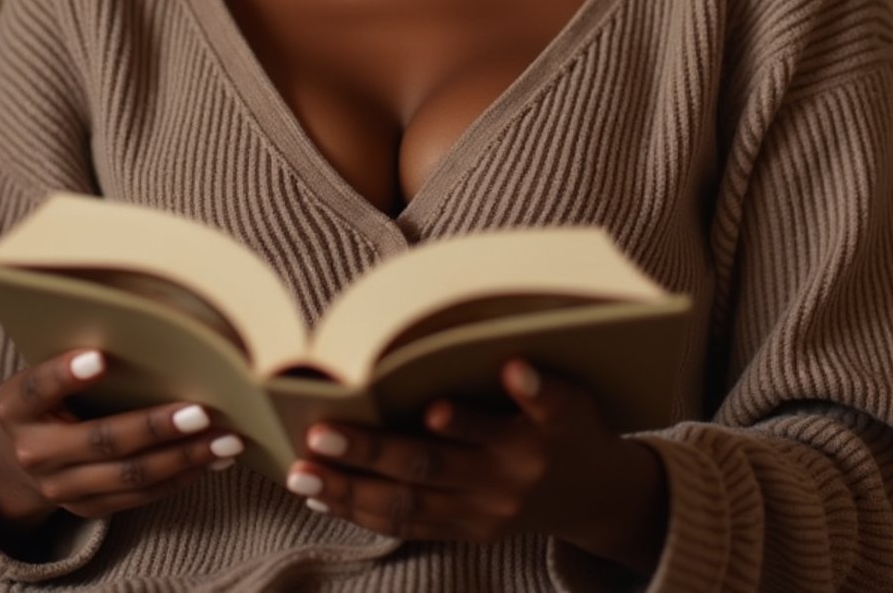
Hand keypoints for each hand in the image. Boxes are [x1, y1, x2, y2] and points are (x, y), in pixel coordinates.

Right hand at [0, 348, 244, 543]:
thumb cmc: (48, 395)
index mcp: (16, 407)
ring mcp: (60, 488)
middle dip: (154, 427)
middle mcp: (33, 453)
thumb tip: (153, 323)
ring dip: (183, 458)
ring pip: (128, 477)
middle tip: (201, 411)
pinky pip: (138, 497)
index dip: (66, 374)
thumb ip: (79, 353)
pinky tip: (212, 459)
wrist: (16, 458)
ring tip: (226, 440)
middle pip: (99, 440)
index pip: (38, 388)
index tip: (100, 356)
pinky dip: (179, 477)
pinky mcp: (86, 509)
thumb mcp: (43, 372)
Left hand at [287, 360, 666, 574]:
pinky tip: (320, 496)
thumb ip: (541, 386)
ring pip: (406, 507)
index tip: (433, 409)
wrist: (596, 499)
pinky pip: (406, 526)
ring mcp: (479, 515)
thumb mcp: (575, 400)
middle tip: (320, 434)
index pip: (491, 432)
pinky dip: (360, 512)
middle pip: (429, 469)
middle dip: (371, 454)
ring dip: (349, 491)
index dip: (467, 421)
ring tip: (300, 473)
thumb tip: (511, 365)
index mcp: (530, 443)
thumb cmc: (575, 428)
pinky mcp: (465, 532)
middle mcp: (500, 484)